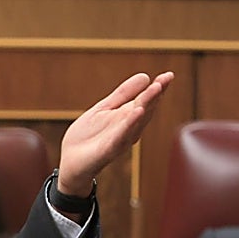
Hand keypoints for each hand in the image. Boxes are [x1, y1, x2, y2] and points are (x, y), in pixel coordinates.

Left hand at [57, 71, 174, 195]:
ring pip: (136, 121)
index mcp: (127, 117)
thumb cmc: (87, 137)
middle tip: (165, 79)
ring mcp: (120, 139)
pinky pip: (121, 136)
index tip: (168, 75)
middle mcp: (128, 128)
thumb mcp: (104, 108)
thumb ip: (122, 94)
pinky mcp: (108, 150)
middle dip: (155, 94)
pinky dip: (129, 124)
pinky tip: (137, 112)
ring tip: (155, 89)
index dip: (157, 88)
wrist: (70, 162)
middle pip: (144, 108)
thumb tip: (145, 76)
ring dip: (146, 104)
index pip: (145, 100)